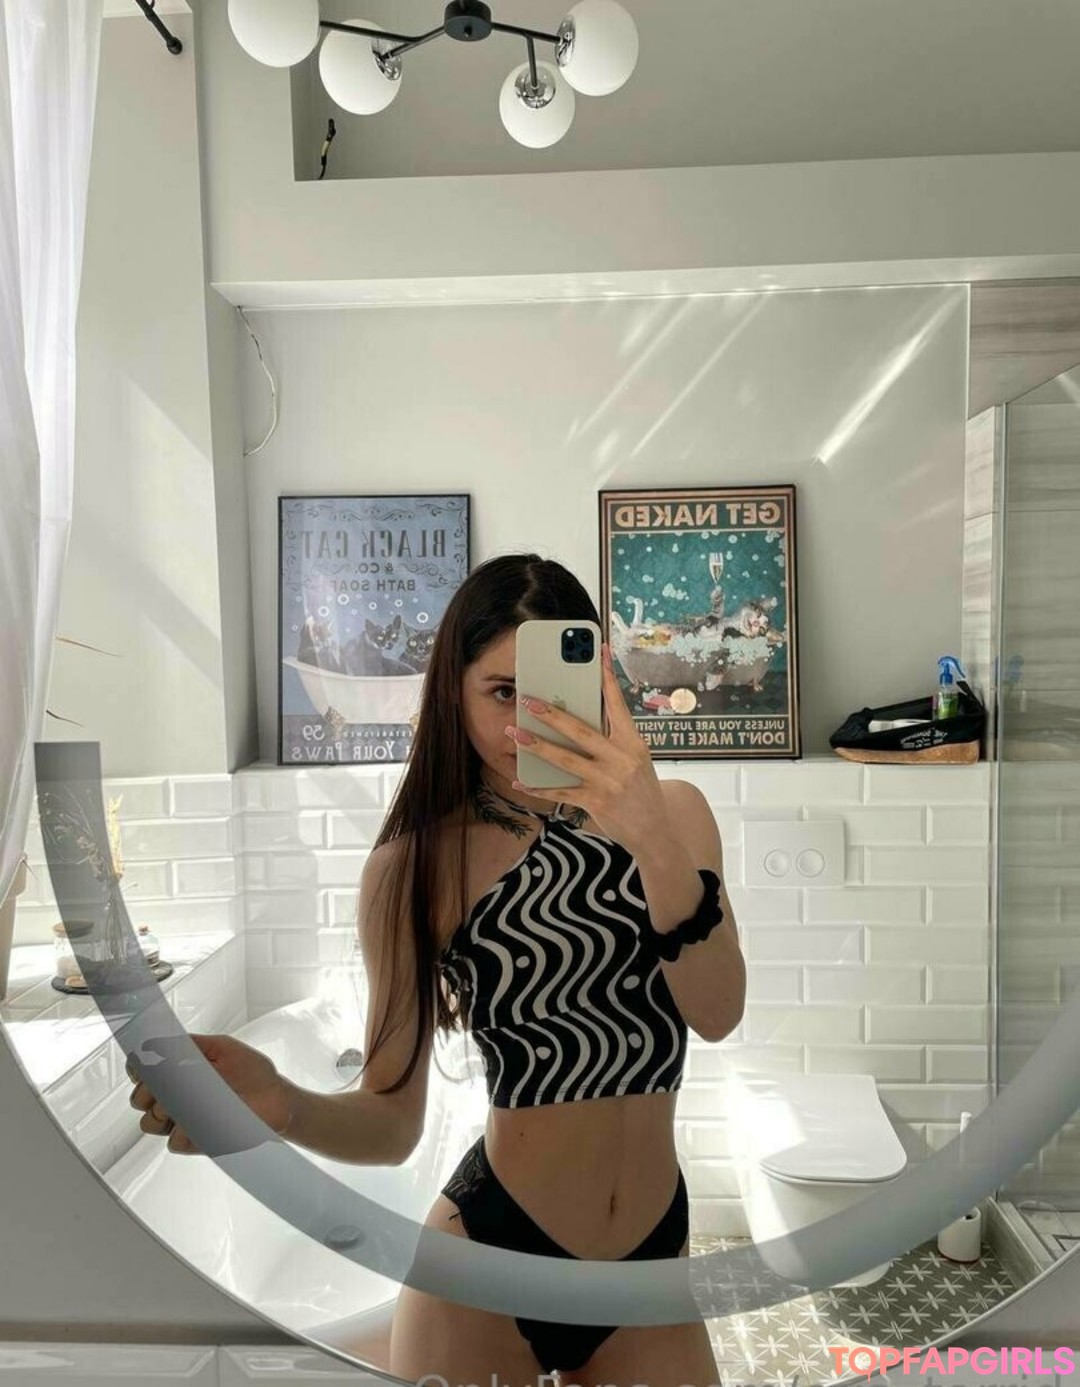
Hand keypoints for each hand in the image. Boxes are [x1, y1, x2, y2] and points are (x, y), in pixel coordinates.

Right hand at [127, 1033, 291, 1155]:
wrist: (277, 1099)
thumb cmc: (252, 1072)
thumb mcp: (221, 1048)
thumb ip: (188, 1045)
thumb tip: (154, 1043)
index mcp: (178, 1072)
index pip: (141, 1071)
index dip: (137, 1069)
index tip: (144, 1067)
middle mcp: (175, 1097)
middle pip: (138, 1098)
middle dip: (147, 1090)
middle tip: (167, 1085)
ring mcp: (182, 1121)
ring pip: (150, 1122)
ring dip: (161, 1111)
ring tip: (184, 1103)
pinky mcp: (195, 1141)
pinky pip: (175, 1141)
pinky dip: (184, 1131)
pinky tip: (201, 1121)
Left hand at [508, 642, 669, 858]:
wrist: (655, 829)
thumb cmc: (641, 788)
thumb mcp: (636, 759)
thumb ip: (612, 740)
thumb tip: (578, 719)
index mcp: (633, 742)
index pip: (618, 704)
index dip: (607, 677)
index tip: (598, 652)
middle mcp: (622, 759)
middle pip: (581, 730)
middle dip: (552, 714)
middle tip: (529, 701)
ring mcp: (608, 782)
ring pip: (565, 759)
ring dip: (536, 745)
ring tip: (515, 733)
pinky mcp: (596, 803)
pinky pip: (560, 792)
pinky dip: (538, 786)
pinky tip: (520, 779)